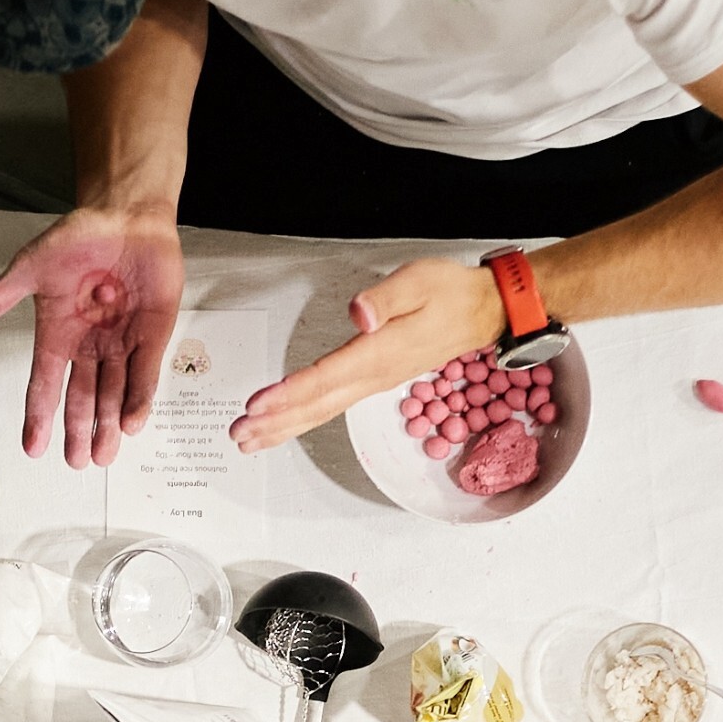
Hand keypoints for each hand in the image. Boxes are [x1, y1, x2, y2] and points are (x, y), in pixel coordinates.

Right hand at [0, 205, 183, 467]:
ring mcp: (121, 343)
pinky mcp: (152, 334)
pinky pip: (145, 373)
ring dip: (108, 425)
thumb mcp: (32, 266)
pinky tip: (132, 425)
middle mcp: (88, 346)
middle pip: (81, 398)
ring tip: (103, 455)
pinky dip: (139, 399)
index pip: (44, 383)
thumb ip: (0, 295)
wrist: (127, 215)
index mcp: (57, 334)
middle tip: (78, 462)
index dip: (38, 416)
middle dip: (78, 431)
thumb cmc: (80, 237)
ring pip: (113, 393)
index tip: (33, 449)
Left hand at [228, 257, 505, 453]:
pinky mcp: (372, 381)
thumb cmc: (450, 293)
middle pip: (318, 404)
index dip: (292, 391)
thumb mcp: (420, 281)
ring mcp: (374, 382)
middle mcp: (375, 374)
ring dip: (284, 427)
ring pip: (322, 411)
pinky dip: (303, 418)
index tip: (259, 404)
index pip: (328, 376)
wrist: (482, 312)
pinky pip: (332, 406)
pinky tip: (284, 425)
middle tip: (240, 434)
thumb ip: (386, 298)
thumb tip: (359, 314)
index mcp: (381, 351)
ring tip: (250, 440)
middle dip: (276, 421)